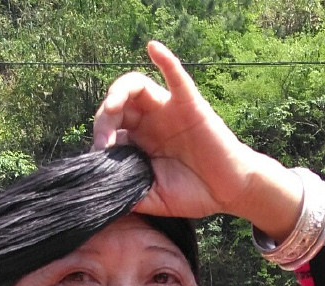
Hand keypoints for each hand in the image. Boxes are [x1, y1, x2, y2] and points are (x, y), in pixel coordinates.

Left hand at [92, 42, 278, 225]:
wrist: (227, 193)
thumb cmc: (192, 193)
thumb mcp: (152, 198)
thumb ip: (127, 193)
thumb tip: (97, 192)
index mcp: (139, 141)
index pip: (109, 129)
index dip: (99, 141)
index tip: (98, 160)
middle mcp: (150, 121)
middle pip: (118, 106)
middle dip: (103, 120)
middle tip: (102, 144)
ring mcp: (168, 110)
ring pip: (137, 87)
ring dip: (119, 92)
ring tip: (112, 108)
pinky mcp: (189, 105)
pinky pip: (176, 77)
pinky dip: (165, 60)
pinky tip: (153, 48)